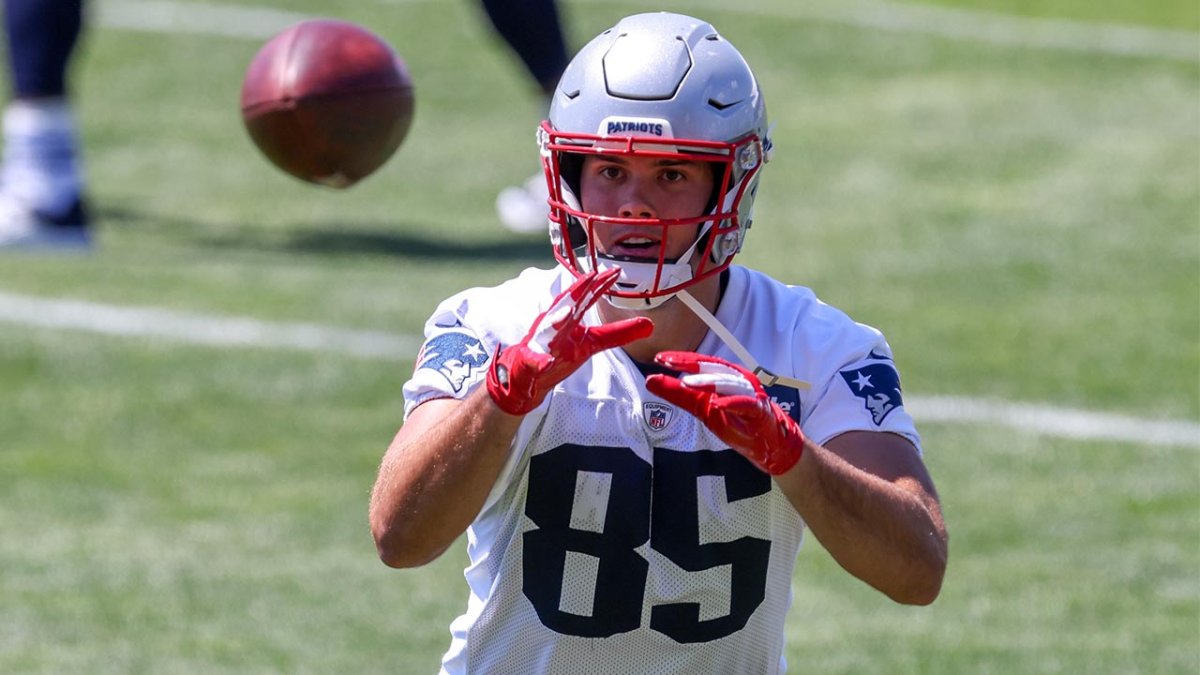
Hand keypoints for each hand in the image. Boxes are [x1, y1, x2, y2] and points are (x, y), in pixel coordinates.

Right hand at [487, 268, 653, 414]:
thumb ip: (618, 333)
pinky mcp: (530, 363)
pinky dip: (540, 362)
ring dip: (557, 321)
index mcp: (568, 317)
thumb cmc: (558, 351)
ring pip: (548, 330)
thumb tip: (650, 324)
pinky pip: (534, 362)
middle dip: (578, 291)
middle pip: (567, 305)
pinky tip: (547, 363)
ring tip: (569, 313)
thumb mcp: (592, 343)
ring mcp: (540, 343)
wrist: (525, 375)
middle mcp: (553, 325)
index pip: (585, 297)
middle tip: (593, 276)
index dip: (598, 284)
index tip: (615, 271)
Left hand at [645, 351, 804, 474]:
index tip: (659, 358)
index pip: (700, 364)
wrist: (770, 444)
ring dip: (707, 382)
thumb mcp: (703, 409)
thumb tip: (650, 381)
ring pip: (728, 383)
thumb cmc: (737, 422)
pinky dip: (733, 403)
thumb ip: (679, 396)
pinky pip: (746, 404)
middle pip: (713, 368)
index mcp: (724, 377)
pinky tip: (718, 404)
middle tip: (667, 362)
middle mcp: (737, 380)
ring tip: (686, 383)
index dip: (680, 359)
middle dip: (689, 364)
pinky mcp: (760, 410)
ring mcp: (750, 394)